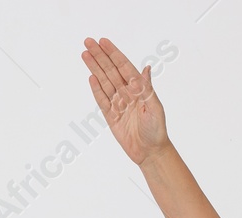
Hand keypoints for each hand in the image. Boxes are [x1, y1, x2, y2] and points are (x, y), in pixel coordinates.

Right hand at [81, 37, 167, 165]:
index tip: (103, 42)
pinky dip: (96, 89)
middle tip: (88, 42)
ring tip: (85, 54)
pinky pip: (101, 100)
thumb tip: (146, 68)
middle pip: (110, 70)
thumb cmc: (157, 130)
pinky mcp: (111, 116)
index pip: (123, 66)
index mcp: (139, 88)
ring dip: (94, 68)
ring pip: (104, 82)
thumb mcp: (155, 108)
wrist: (150, 152)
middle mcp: (127, 93)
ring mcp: (118, 103)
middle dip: (99, 56)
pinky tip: (91, 77)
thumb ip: (147, 88)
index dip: (113, 53)